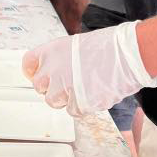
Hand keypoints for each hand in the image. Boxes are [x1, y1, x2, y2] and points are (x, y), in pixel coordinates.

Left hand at [22, 22, 156, 116]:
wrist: (128, 54)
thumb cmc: (109, 47)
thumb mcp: (76, 46)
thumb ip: (61, 59)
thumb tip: (55, 72)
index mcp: (52, 50)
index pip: (28, 63)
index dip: (33, 72)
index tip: (39, 76)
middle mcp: (53, 68)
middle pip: (39, 86)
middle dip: (51, 88)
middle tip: (67, 86)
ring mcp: (64, 86)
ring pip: (53, 101)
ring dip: (66, 99)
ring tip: (83, 89)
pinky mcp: (78, 102)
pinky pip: (73, 111)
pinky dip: (82, 107)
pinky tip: (94, 94)